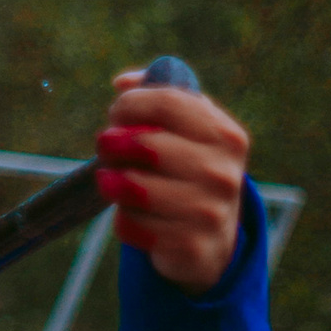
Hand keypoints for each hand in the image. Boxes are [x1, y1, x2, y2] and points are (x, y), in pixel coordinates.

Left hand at [95, 74, 250, 292]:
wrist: (213, 239)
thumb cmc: (190, 171)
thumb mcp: (189, 130)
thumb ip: (157, 96)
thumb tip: (122, 83)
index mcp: (226, 135)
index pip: (168, 102)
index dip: (130, 105)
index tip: (116, 114)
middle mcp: (223, 173)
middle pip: (145, 144)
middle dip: (112, 143)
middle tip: (105, 147)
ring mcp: (209, 213)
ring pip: (132, 187)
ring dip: (111, 182)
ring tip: (110, 180)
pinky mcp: (188, 247)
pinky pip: (129, 224)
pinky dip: (121, 218)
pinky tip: (130, 214)